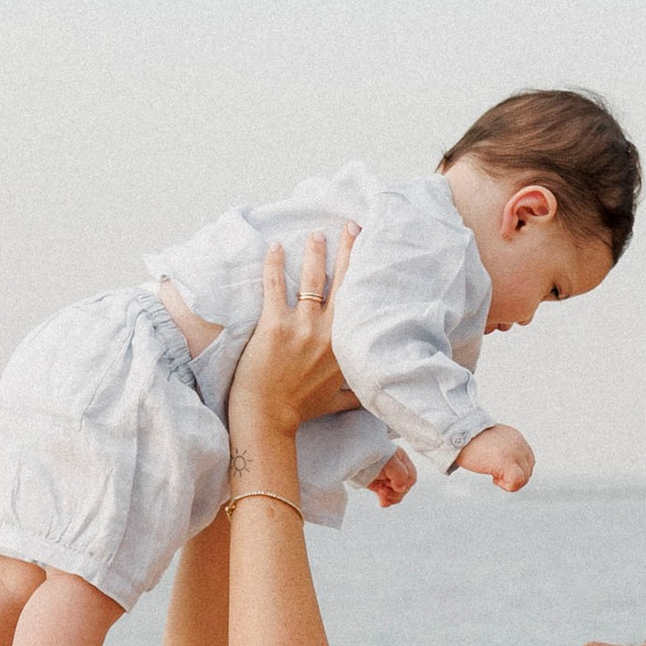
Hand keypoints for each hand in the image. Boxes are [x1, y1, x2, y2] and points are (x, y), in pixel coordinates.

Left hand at [227, 228, 362, 440]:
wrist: (267, 419)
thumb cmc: (300, 410)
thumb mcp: (336, 403)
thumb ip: (357, 395)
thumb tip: (378, 399)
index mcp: (345, 347)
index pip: (359, 303)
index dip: (365, 276)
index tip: (370, 255)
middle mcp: (328, 333)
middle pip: (343, 282)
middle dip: (347, 251)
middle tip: (349, 227)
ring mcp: (302, 328)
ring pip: (312, 280)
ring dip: (315, 253)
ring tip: (316, 235)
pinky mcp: (274, 326)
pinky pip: (275, 286)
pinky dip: (274, 265)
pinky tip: (275, 248)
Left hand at [362, 449, 417, 508]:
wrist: (349, 454)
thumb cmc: (369, 452)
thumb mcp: (389, 461)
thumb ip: (400, 474)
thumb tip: (402, 488)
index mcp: (401, 460)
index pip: (410, 477)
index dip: (404, 484)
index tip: (392, 485)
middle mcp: (396, 469)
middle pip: (404, 487)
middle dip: (395, 492)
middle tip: (382, 491)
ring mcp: (387, 477)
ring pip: (396, 493)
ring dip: (390, 497)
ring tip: (380, 495)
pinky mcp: (378, 484)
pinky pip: (387, 496)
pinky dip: (385, 500)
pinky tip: (382, 502)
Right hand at [455, 423, 534, 493]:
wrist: (457, 433)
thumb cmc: (468, 440)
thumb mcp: (493, 442)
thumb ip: (503, 451)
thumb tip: (504, 468)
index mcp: (515, 437)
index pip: (528, 460)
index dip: (516, 471)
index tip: (500, 471)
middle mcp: (518, 443)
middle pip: (528, 470)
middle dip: (513, 478)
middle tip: (496, 476)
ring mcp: (513, 452)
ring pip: (524, 477)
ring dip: (509, 482)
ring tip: (493, 476)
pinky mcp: (506, 461)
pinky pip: (516, 481)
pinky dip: (507, 485)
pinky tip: (493, 479)